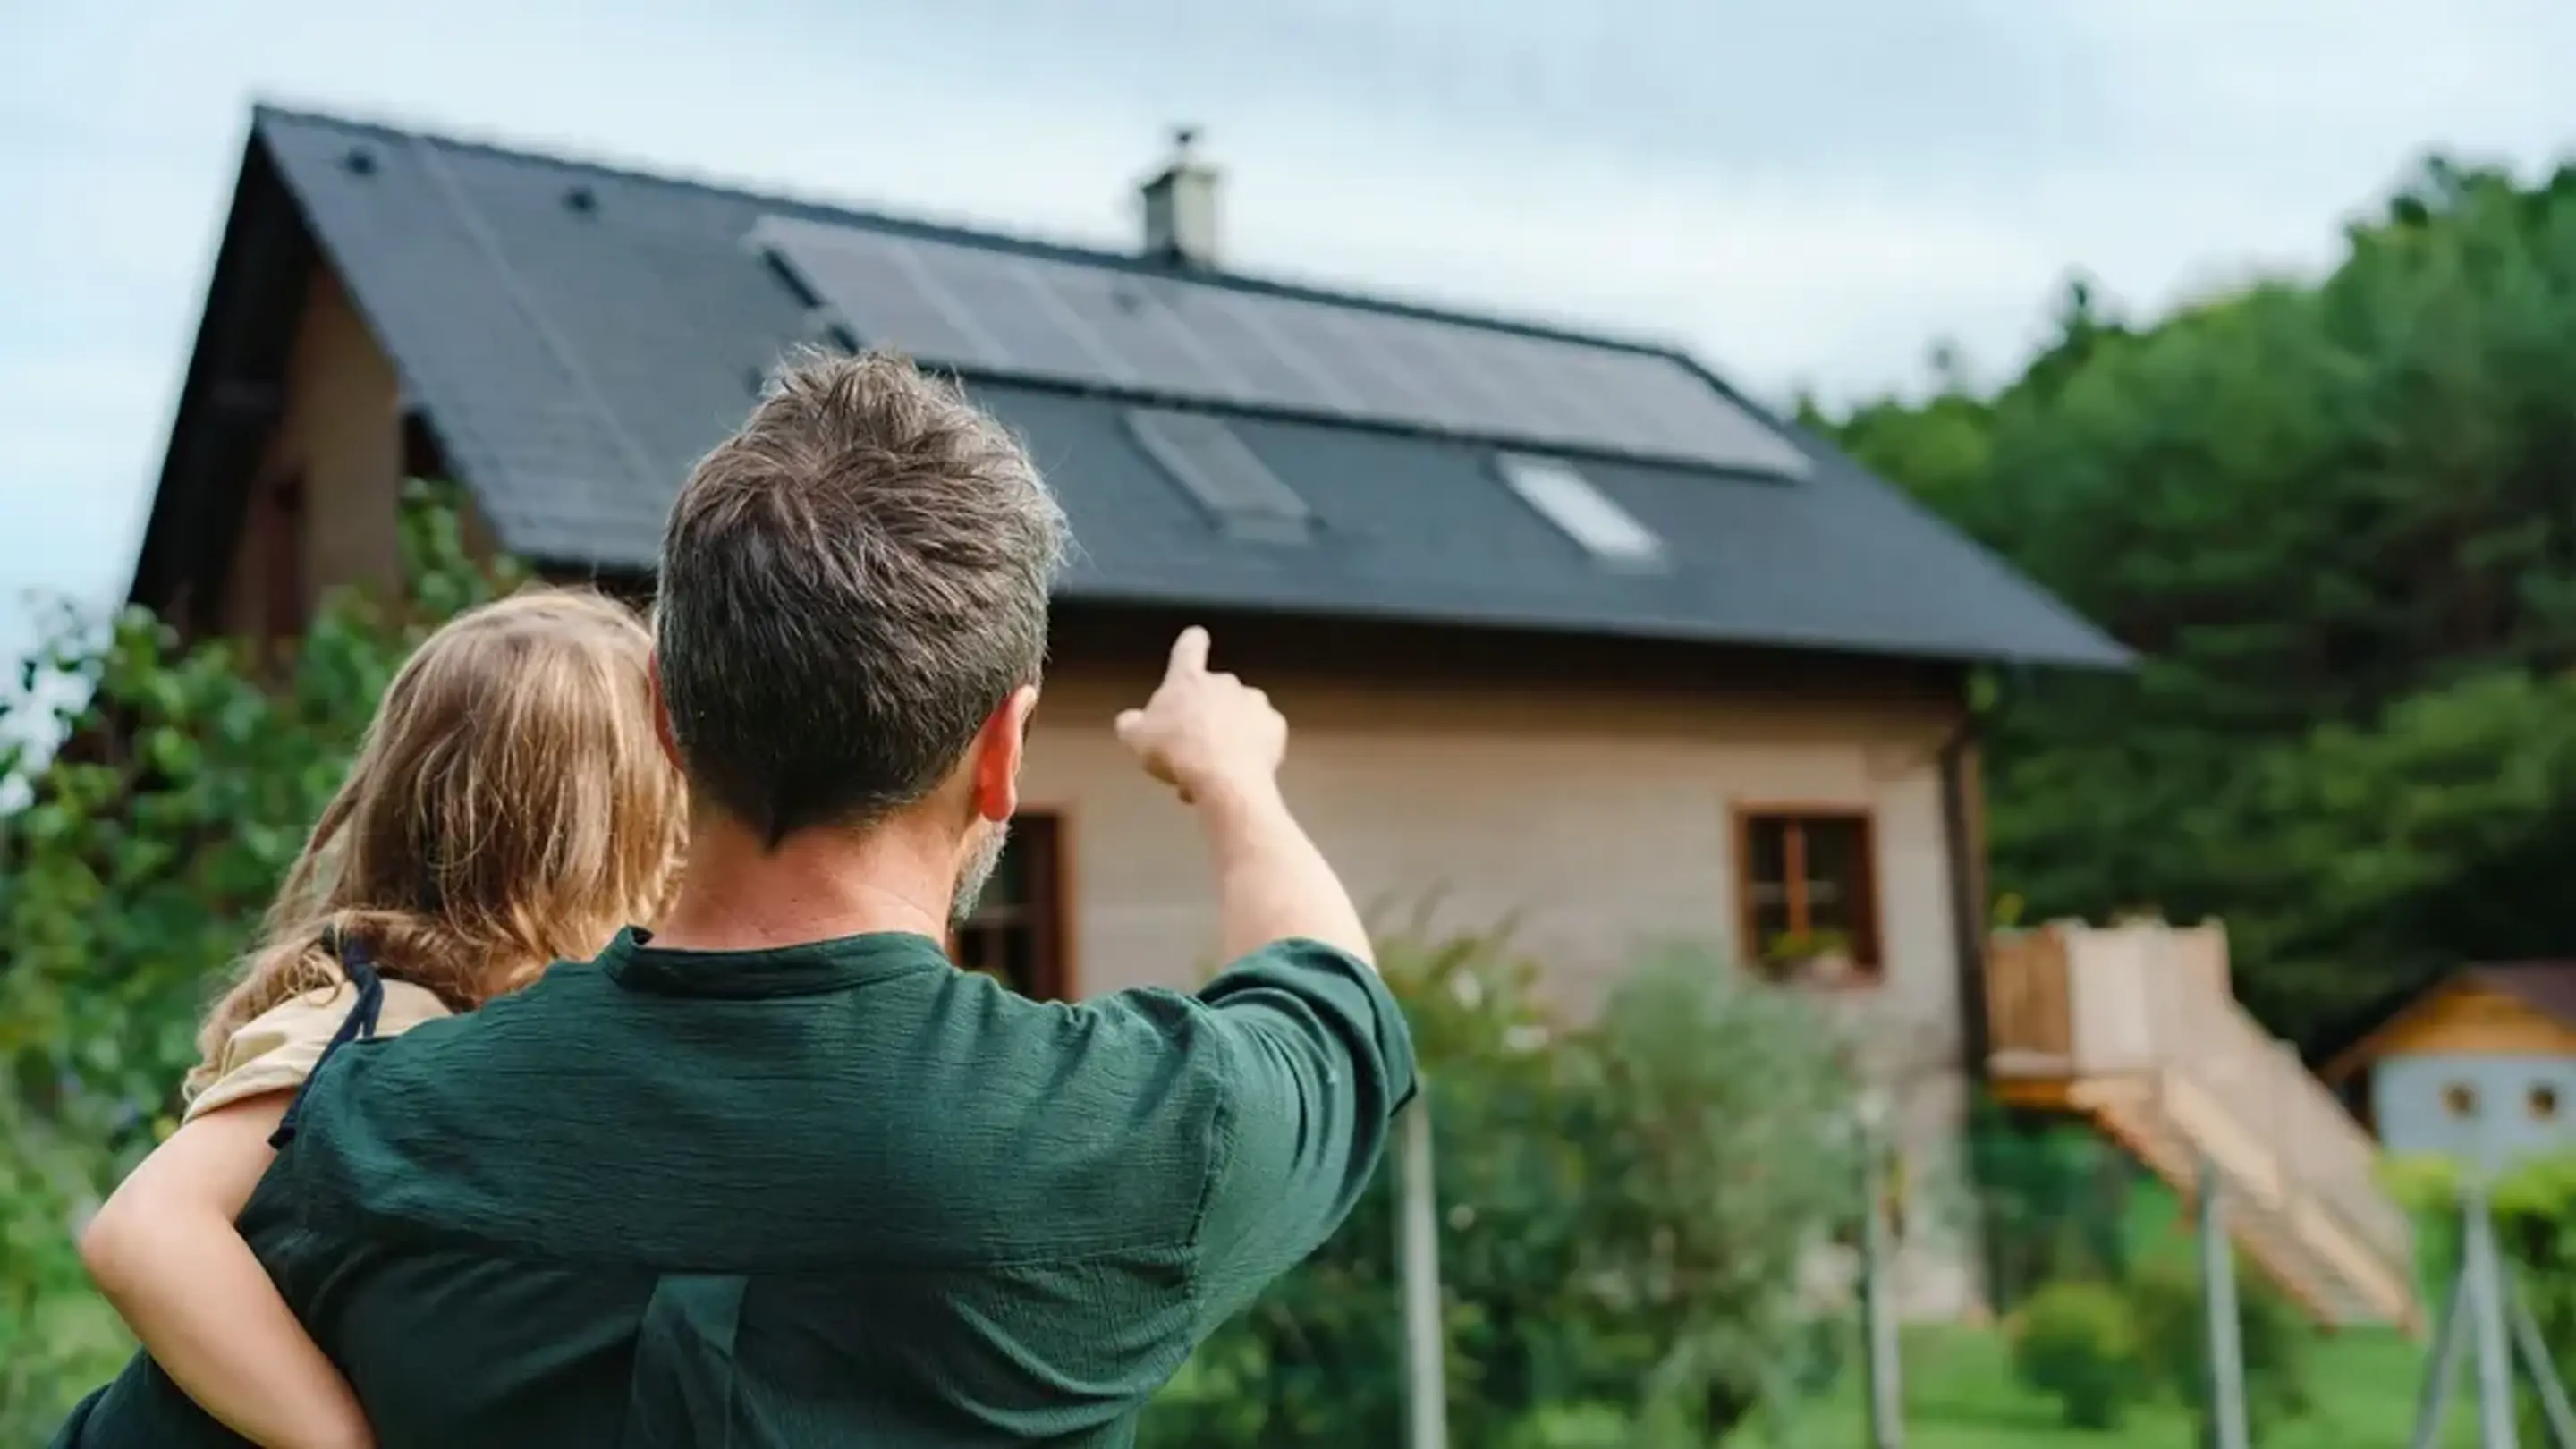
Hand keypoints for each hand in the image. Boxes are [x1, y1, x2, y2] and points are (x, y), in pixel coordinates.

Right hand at [1115, 627, 1286, 803]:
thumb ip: (1131, 724)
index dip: (1191, 642)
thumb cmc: (1177, 753)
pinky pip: (1261, 736)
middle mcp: (1225, 683)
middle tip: (1191, 751)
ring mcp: (1254, 702)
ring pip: (1238, 717)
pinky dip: (1252, 750)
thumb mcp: (1136, 740)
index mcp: (1188, 680)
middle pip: (1213, 693)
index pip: (1188, 648)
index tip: (1196, 638)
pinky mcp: (1275, 726)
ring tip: (1212, 770)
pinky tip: (1238, 770)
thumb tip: (1129, 721)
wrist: (1226, 779)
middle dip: (1204, 717)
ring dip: (1227, 737)